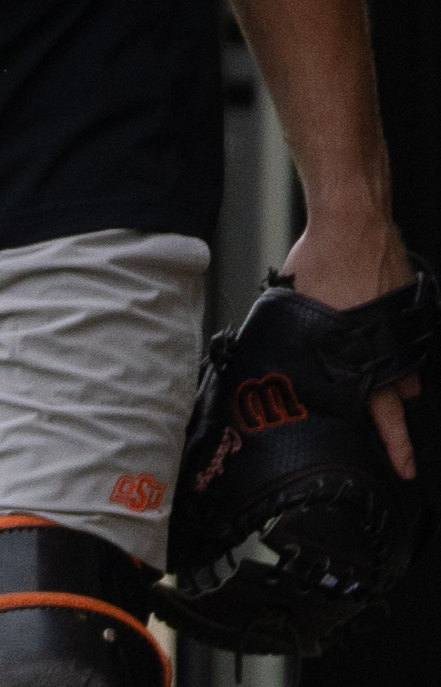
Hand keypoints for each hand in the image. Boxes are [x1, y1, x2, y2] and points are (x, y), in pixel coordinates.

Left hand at [279, 212, 423, 480]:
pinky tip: (371, 337)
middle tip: (381, 426)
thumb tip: (279, 364)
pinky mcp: (408, 303)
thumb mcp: (293, 313)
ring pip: (403, 365)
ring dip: (389, 376)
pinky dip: (389, 344)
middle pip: (397, 393)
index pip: (384, 412)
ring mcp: (403, 323)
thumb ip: (297, 344)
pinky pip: (401, 336)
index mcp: (363, 353)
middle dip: (390, 410)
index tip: (403, 466)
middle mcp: (391, 343)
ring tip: (372, 378)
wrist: (352, 221)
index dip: (395, 442)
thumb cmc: (319, 263)